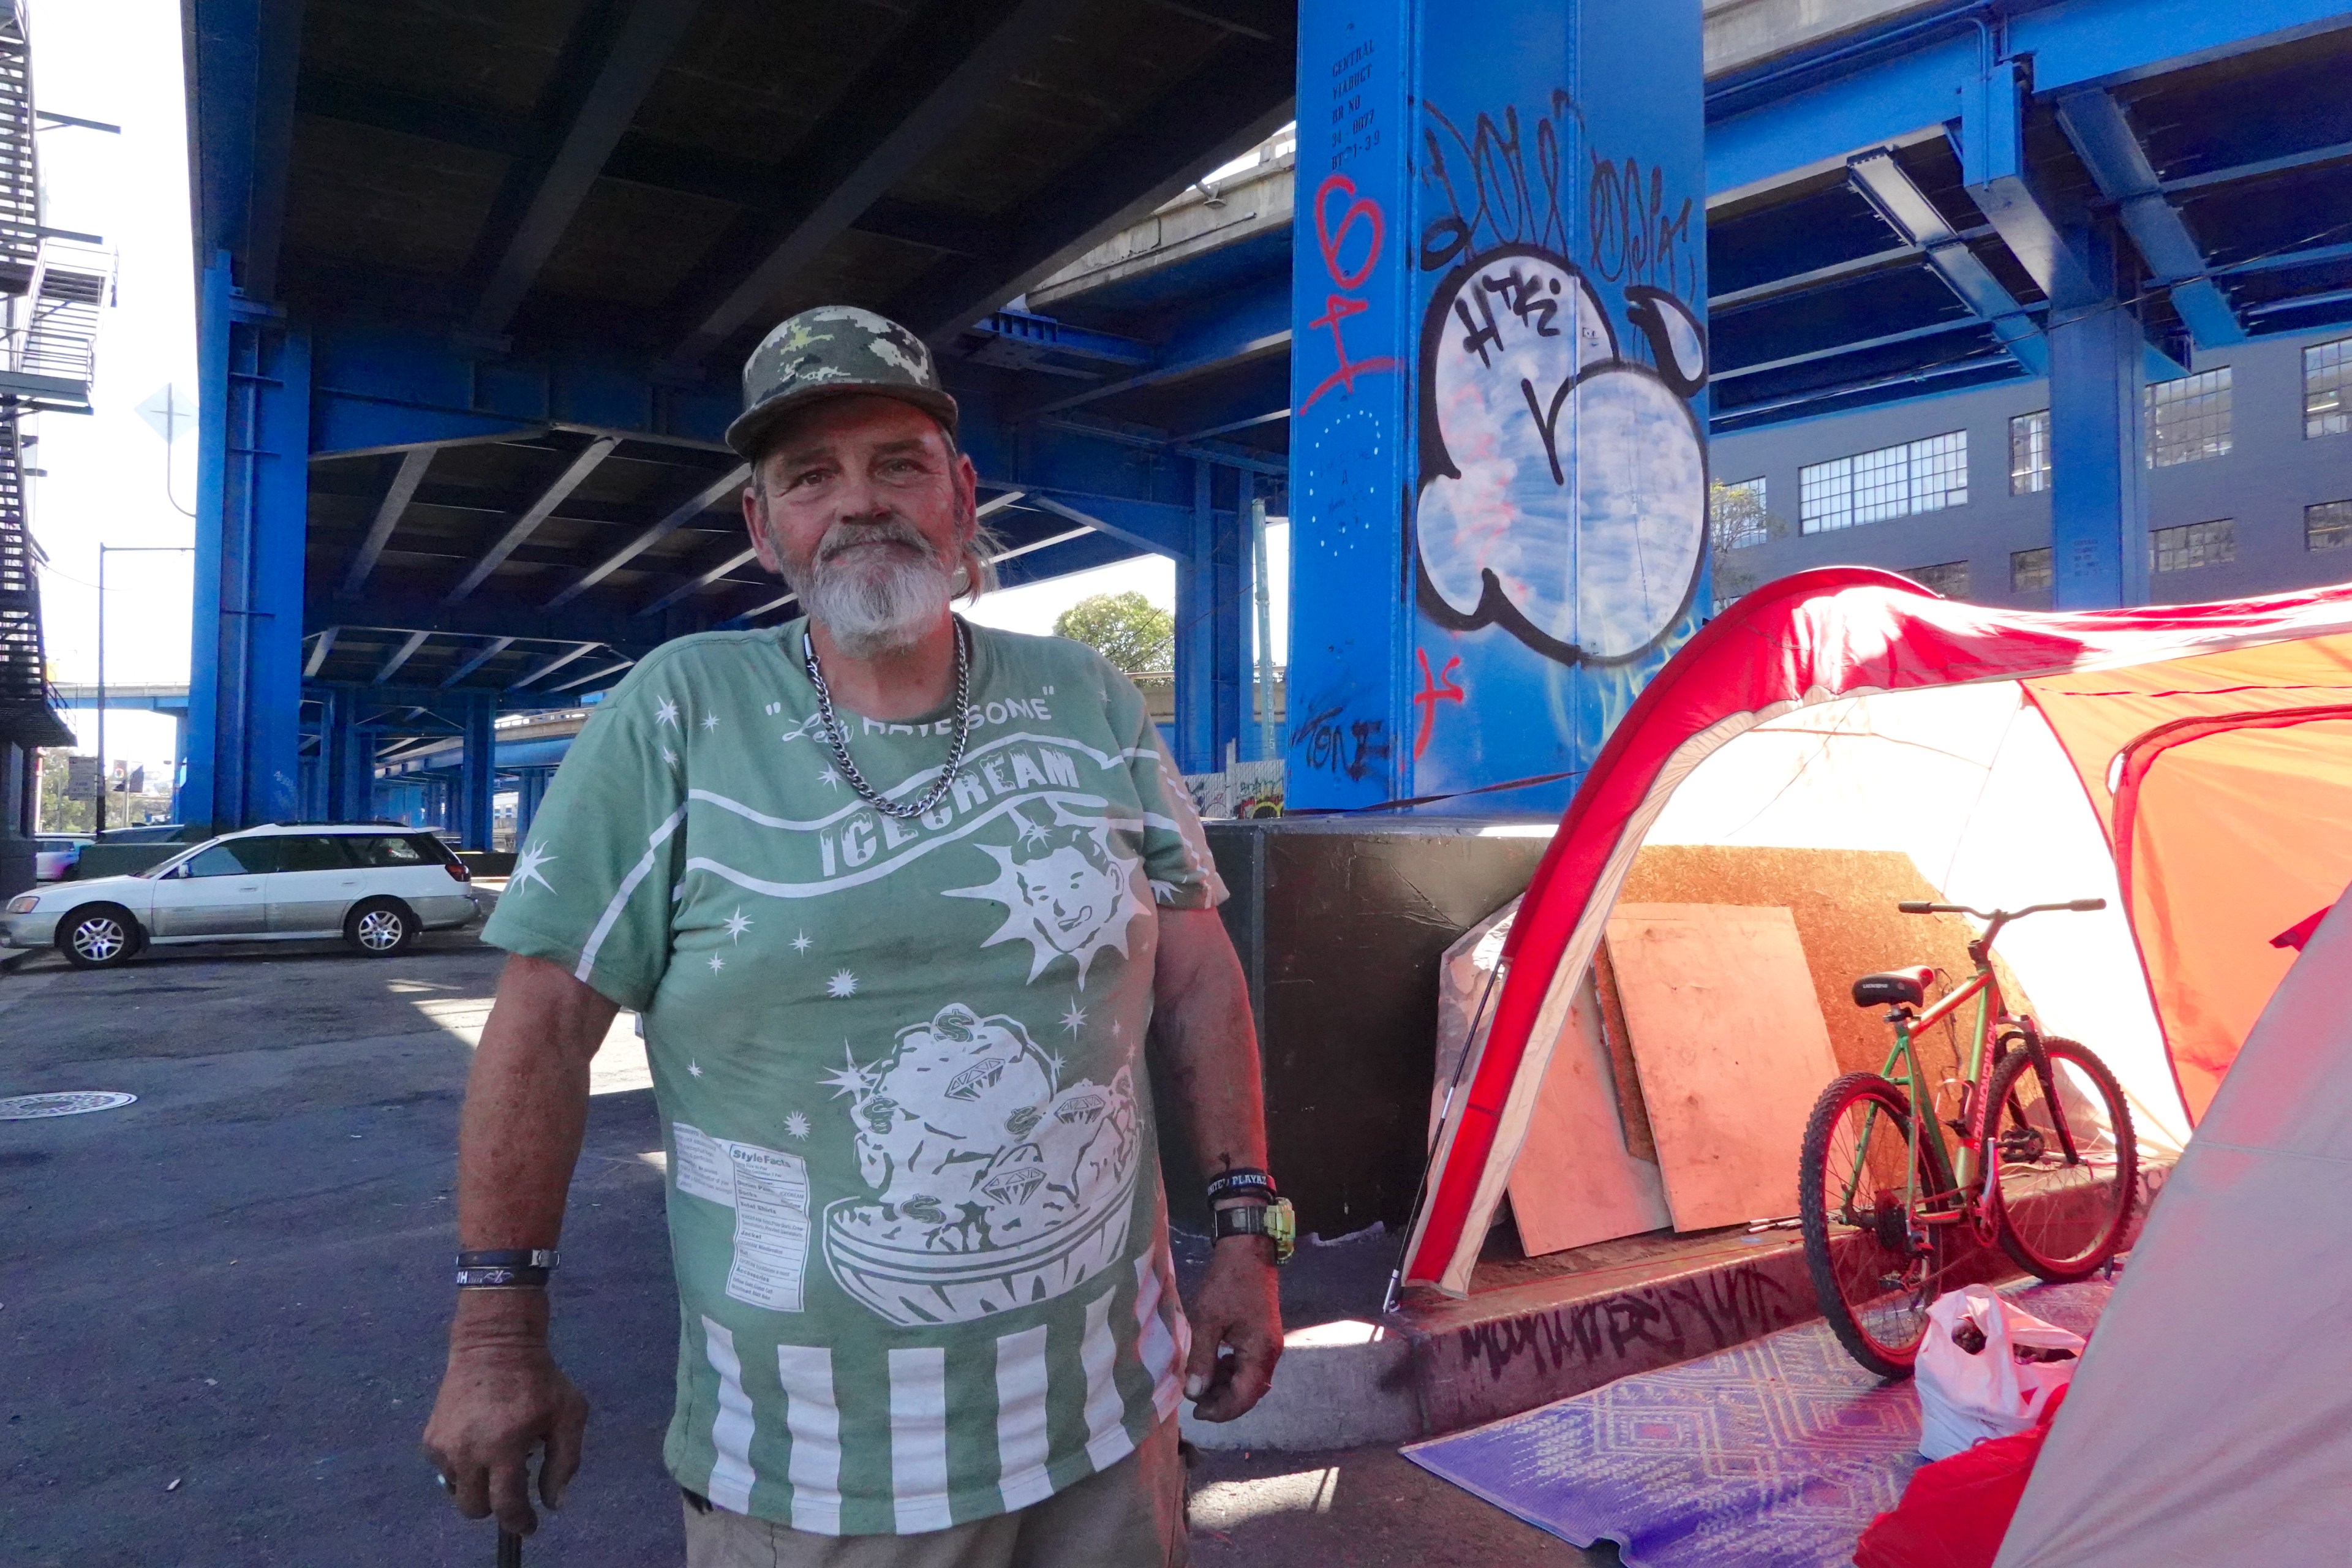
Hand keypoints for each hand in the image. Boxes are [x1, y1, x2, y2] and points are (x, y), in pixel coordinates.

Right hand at [421, 1292, 588, 1535]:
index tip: (529, 1525)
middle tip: (513, 1487)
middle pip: (474, 1508)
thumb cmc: (539, 1380)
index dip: (519, 1522)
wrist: (494, 1344)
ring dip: (479, 1485)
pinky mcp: (429, 1438)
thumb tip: (552, 1504)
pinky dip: (463, 1467)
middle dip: (495, 1507)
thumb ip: (565, 1462)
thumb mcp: (569, 1414)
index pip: (506, 1504)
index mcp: (504, 1446)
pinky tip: (480, 1443)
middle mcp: (468, 1451)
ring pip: (459, 1491)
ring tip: (498, 1456)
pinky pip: (446, 1471)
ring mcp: (444, 1446)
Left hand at [1183, 1233, 1282, 1421]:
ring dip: (1226, 1387)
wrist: (1248, 1250)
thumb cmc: (1227, 1283)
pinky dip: (1231, 1372)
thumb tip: (1194, 1393)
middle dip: (1223, 1402)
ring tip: (1199, 1384)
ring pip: (1250, 1380)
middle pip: (1250, 1392)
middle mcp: (1270, 1354)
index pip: (1244, 1397)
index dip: (1221, 1410)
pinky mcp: (1263, 1337)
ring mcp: (1269, 1345)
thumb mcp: (1207, 1321)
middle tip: (1195, 1401)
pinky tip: (1212, 1365)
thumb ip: (1201, 1359)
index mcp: (1260, 1353)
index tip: (1196, 1413)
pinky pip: (1249, 1365)